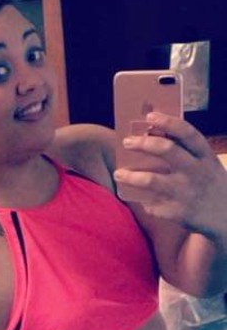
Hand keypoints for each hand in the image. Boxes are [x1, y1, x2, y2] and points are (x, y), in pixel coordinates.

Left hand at [114, 113, 226, 233]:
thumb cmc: (210, 185)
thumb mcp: (208, 165)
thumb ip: (187, 153)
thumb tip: (153, 136)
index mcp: (205, 157)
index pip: (187, 133)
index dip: (168, 121)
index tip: (150, 116)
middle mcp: (196, 172)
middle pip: (166, 149)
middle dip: (143, 143)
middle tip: (127, 142)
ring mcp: (186, 193)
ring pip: (151, 180)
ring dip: (130, 176)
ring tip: (118, 173)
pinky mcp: (178, 213)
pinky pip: (152, 204)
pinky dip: (145, 202)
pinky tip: (143, 200)